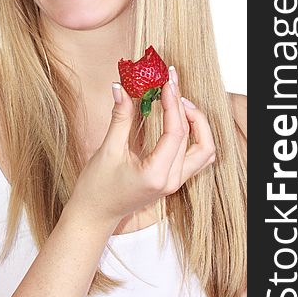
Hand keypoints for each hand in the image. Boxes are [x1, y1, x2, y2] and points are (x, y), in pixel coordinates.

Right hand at [70, 68, 215, 228]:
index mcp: (157, 174)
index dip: (173, 103)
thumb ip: (120, 118)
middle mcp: (172, 180)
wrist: (94, 214)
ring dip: (196, 124)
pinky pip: (195, 157)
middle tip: (172, 87)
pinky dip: (192, 136)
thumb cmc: (97, 187)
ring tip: (178, 103)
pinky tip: (177, 119)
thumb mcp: (107, 150)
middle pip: (196, 140)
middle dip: (187, 108)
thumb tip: (121, 88)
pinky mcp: (172, 180)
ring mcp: (174, 182)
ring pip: (203, 150)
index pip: (176, 132)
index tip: (167, 82)